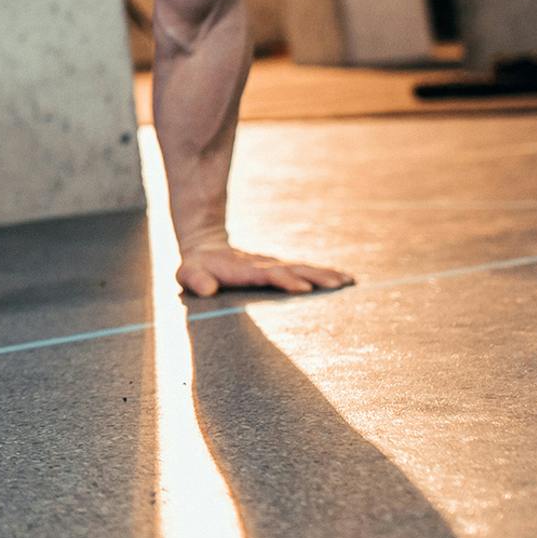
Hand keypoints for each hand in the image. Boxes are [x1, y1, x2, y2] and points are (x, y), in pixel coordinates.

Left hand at [176, 244, 353, 297]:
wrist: (205, 247)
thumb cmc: (197, 267)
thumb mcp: (187, 273)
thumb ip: (195, 279)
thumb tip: (206, 290)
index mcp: (244, 269)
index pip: (267, 274)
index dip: (284, 279)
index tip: (302, 287)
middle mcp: (263, 265)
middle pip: (293, 269)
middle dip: (315, 276)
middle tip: (338, 284)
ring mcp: (273, 265)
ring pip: (303, 268)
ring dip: (325, 274)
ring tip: (349, 281)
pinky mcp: (279, 269)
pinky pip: (305, 270)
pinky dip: (325, 274)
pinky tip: (345, 279)